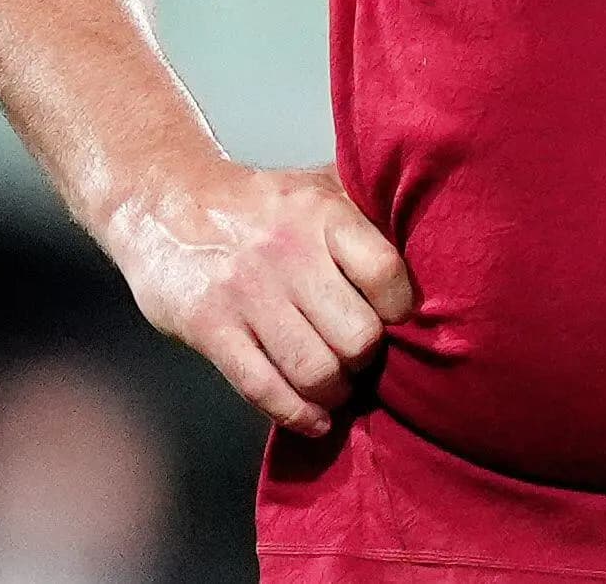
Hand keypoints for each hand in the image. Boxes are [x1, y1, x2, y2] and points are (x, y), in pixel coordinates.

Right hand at [101, 158, 416, 437]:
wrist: (163, 201)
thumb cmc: (260, 205)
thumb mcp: (315, 188)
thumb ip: (369, 216)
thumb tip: (442, 247)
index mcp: (321, 212)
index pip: (388, 275)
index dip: (401, 312)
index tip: (397, 321)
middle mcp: (286, 250)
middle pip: (358, 337)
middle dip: (366, 360)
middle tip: (361, 361)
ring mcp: (245, 290)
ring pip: (316, 372)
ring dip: (334, 394)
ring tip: (336, 388)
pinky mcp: (209, 326)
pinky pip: (265, 389)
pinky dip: (297, 416)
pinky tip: (312, 418)